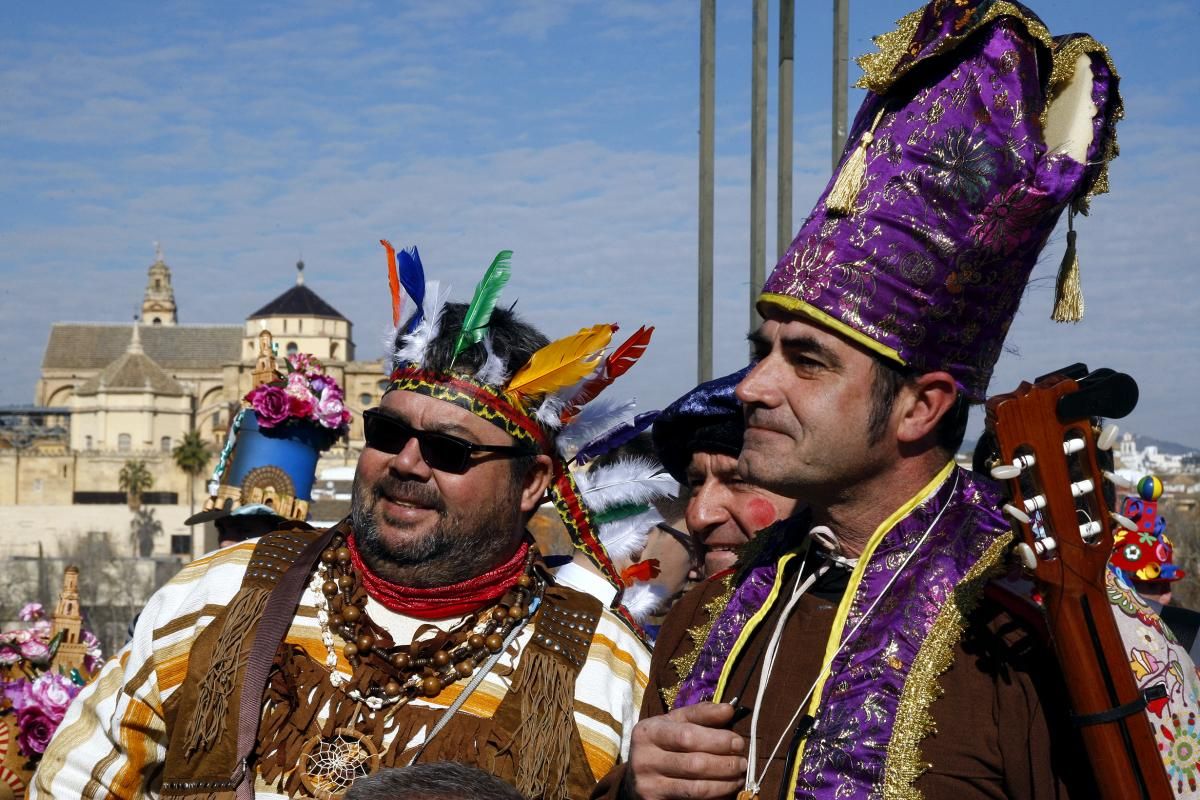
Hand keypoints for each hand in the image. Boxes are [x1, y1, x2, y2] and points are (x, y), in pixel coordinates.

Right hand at [622, 702, 747, 799]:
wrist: (635, 778)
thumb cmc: (661, 745)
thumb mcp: (674, 724)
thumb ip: (700, 714)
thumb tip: (729, 709)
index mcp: (648, 732)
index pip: (687, 735)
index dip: (717, 740)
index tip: (738, 742)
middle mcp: (644, 759)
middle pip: (694, 763)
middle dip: (725, 763)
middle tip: (742, 762)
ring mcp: (648, 785)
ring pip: (696, 788)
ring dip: (724, 783)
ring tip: (738, 776)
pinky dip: (714, 796)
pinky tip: (724, 790)